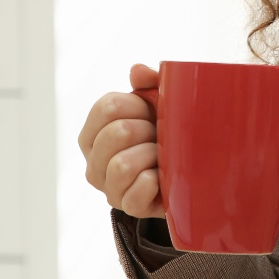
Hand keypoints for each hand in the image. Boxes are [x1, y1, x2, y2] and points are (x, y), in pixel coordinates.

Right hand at [77, 63, 164, 218]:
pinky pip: (137, 193)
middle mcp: (93, 162)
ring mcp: (108, 188)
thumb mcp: (159, 104)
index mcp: (93, 133)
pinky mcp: (128, 208)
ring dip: (152, 155)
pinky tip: (163, 176)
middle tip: (160, 135)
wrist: (185, 174)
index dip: (137, 104)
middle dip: (147, 129)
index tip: (152, 110)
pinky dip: (155, 181)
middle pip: (117, 133)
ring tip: (163, 155)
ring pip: (123, 165)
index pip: (107, 107)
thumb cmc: (164, 133)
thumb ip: (148, 83)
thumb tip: (137, 71)